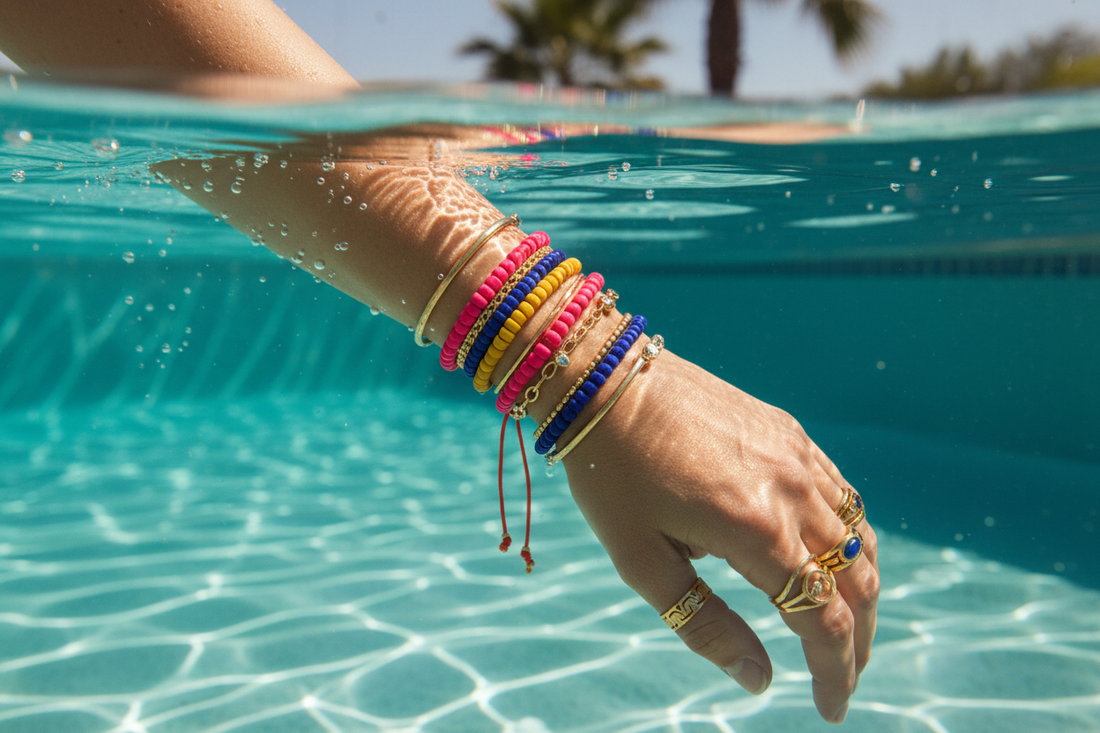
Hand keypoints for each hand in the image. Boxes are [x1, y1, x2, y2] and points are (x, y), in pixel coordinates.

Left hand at [561, 350, 878, 723]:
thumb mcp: (641, 560)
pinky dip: (851, 536)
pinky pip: (842, 493)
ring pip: (858, 536)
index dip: (835, 671)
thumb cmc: (612, 473)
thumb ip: (704, 623)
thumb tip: (758, 679)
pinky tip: (834, 555)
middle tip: (841, 677)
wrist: (605, 380)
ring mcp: (796, 456)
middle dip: (856, 640)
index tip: (830, 709)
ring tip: (845, 626)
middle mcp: (791, 492)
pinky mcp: (789, 433)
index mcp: (755, 531)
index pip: (821, 617)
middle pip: (855, 581)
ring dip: (861, 589)